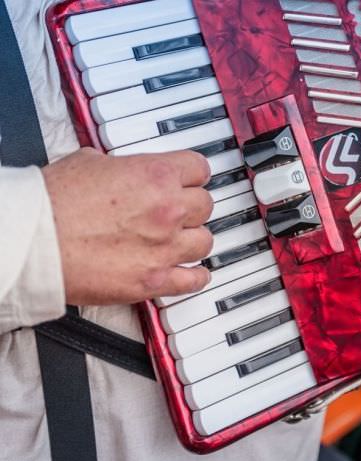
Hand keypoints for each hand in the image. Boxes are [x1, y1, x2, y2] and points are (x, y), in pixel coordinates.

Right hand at [42, 147, 212, 304]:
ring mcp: (165, 247)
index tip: (192, 180)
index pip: (199, 168)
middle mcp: (168, 210)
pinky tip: (193, 273)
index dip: (194, 174)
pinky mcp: (154, 280)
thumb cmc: (54, 204)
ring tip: (181, 240)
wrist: (36, 242)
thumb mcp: (89, 163)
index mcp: (155, 175)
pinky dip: (196, 276)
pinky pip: (194, 280)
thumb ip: (119, 166)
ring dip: (194, 239)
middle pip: (205, 205)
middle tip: (179, 211)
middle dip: (192, 206)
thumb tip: (121, 170)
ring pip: (205, 241)